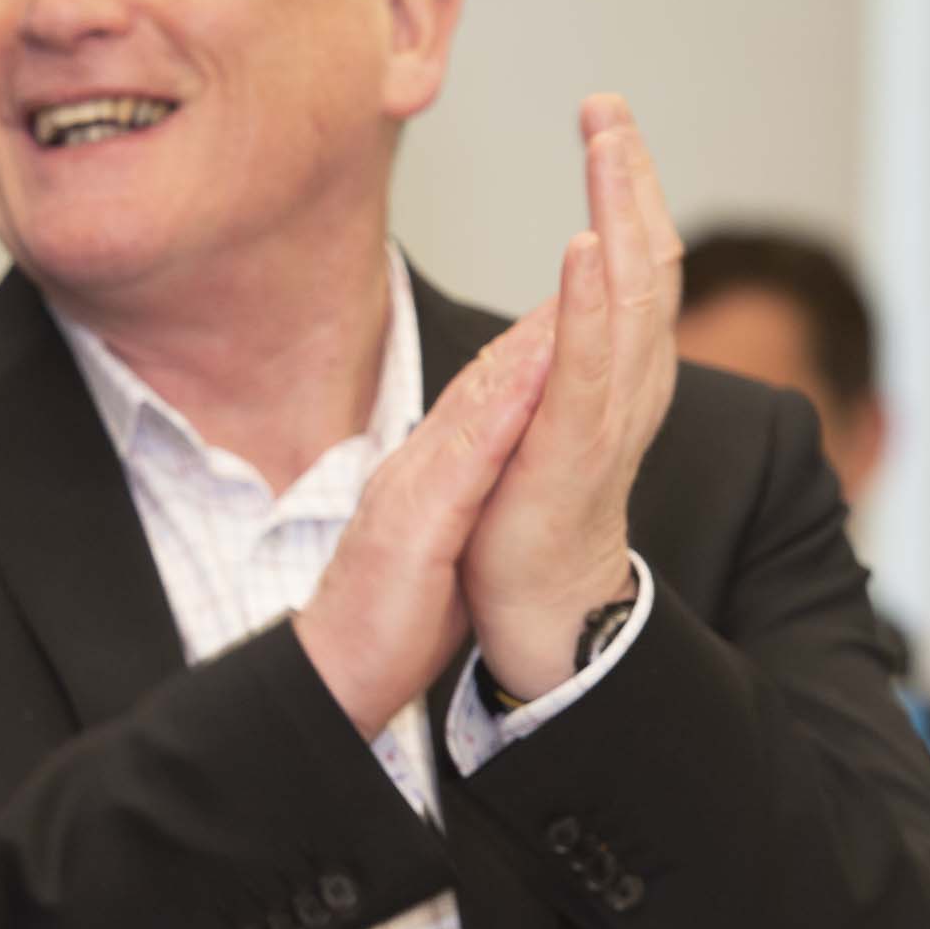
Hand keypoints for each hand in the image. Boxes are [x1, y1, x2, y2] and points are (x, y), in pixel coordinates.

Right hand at [291, 313, 560, 736]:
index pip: (486, 397)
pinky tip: (537, 375)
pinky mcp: (417, 522)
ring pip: (479, 401)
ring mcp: (414, 487)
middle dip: (537, 320)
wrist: (336, 672)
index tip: (576, 302)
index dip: (531, 345)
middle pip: (485, 379)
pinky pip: (467, 459)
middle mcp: (418, 464)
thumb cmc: (391, 618)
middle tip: (592, 256)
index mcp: (429, 473)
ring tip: (575, 287)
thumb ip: (460, 504)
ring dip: (528, 344)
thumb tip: (489, 482)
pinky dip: (503, 411)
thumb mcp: (437, 545)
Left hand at [462, 97, 679, 700]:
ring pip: (627, 296)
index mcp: (626, 367)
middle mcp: (631, 382)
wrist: (538, 608)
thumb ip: (573, 343)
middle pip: (644, 258)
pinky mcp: (568, 451)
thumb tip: (580, 272)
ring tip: (606, 145)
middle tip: (607, 107)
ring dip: (617, 213)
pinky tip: (581, 247)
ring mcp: (605, 415)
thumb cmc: (536, 507)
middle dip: (629, 177)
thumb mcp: (559, 402)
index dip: (629, 184)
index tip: (606, 117)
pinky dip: (587, 303)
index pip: (636, 257)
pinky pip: (585, 366)